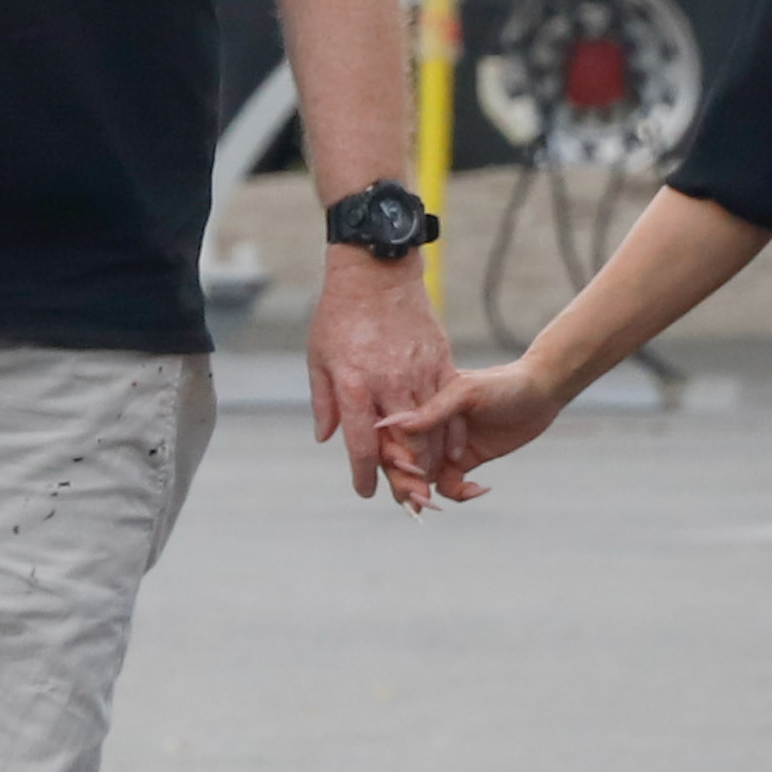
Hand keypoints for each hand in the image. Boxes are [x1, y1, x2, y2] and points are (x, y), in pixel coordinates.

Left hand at [306, 250, 453, 508]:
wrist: (376, 271)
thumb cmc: (339, 314)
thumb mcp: (319, 358)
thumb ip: (324, 401)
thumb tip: (327, 438)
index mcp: (354, 385)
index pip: (361, 445)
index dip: (364, 475)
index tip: (366, 491)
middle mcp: (388, 383)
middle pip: (403, 446)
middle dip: (404, 479)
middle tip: (405, 499)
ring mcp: (418, 372)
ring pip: (431, 430)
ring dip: (430, 461)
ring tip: (426, 480)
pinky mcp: (440, 360)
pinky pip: (451, 406)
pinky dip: (452, 432)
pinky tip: (451, 450)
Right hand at [376, 361, 562, 501]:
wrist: (541, 393)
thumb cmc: (504, 383)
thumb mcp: (468, 391)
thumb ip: (435, 408)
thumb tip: (400, 423)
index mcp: (421, 405)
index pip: (394, 433)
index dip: (392, 453)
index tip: (405, 467)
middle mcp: (429, 427)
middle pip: (403, 461)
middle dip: (406, 482)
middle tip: (418, 498)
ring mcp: (445, 446)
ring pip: (423, 478)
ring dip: (426, 493)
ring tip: (436, 502)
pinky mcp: (464, 462)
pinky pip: (450, 486)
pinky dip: (459, 493)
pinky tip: (479, 488)